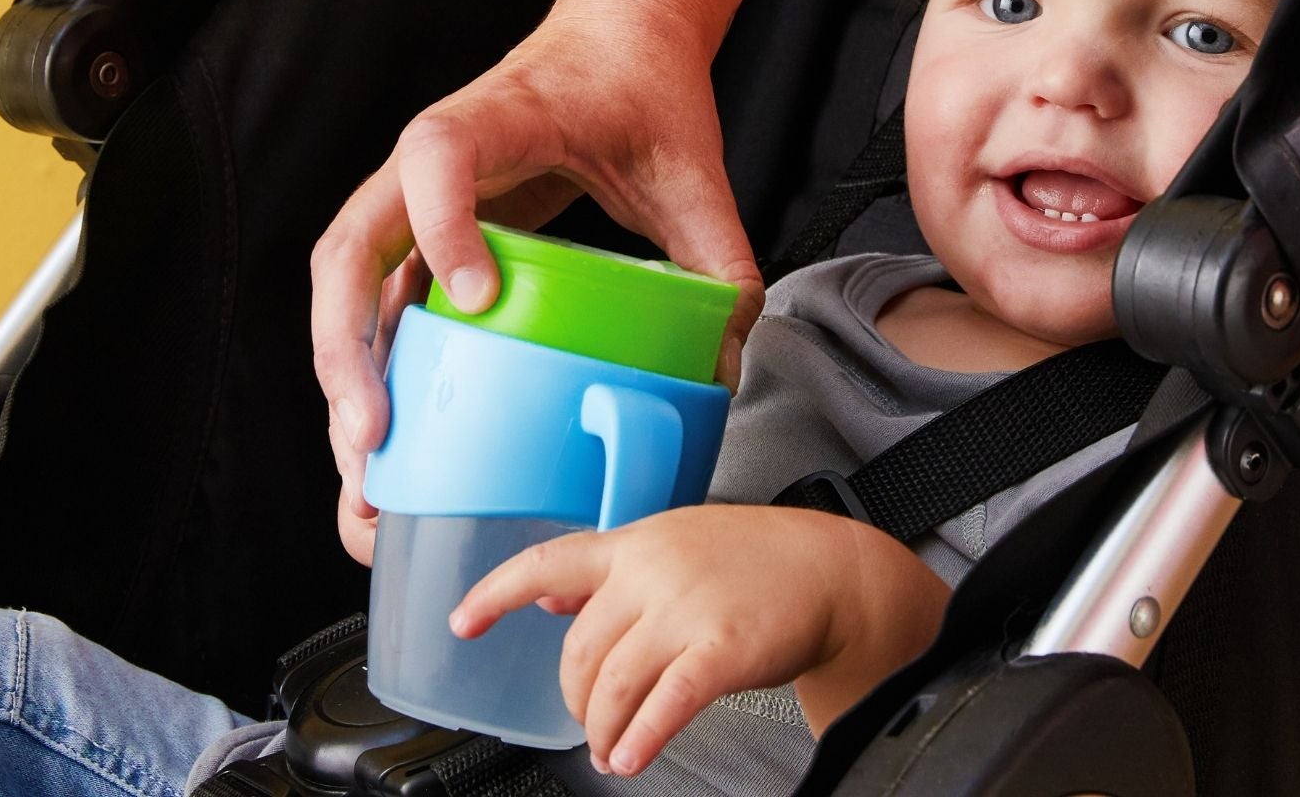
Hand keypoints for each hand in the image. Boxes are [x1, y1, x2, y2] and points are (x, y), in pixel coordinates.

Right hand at [309, 0, 765, 565]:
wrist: (619, 35)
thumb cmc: (643, 87)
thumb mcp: (694, 169)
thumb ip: (720, 257)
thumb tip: (722, 366)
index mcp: (495, 117)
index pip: (437, 155)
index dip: (444, 225)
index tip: (480, 298)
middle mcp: (428, 159)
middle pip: (350, 247)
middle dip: (346, 347)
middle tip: (373, 434)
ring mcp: (414, 201)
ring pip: (347, 289)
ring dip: (343, 378)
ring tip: (363, 469)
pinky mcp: (422, 237)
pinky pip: (377, 307)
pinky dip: (372, 374)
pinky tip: (387, 447)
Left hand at [449, 505, 949, 775]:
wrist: (836, 572)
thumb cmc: (759, 563)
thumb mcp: (676, 545)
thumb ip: (611, 573)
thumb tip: (549, 595)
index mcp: (635, 543)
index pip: (547, 561)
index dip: (497, 593)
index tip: (463, 622)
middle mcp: (653, 571)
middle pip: (580, 649)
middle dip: (575, 698)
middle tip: (588, 722)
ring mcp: (688, 608)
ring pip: (614, 683)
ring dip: (603, 729)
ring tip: (611, 750)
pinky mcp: (723, 648)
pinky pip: (665, 703)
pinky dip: (641, 737)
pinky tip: (632, 756)